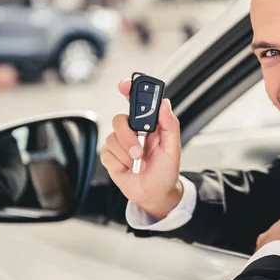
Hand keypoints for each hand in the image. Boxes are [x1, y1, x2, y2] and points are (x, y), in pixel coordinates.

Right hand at [100, 79, 181, 219]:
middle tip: (140, 150)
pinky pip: (107, 154)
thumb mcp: (173, 148)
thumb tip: (165, 103)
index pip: (136, 102)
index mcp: (149, 125)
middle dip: (128, 137)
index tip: (124, 85)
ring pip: (112, 138)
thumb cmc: (166, 171)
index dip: (129, 90)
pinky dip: (120, 163)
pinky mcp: (110, 157)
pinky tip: (129, 168)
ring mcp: (120, 144)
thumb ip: (170, 125)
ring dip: (127, 154)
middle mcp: (133, 131)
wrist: (155, 194)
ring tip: (139, 163)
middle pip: (119, 120)